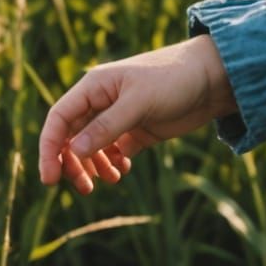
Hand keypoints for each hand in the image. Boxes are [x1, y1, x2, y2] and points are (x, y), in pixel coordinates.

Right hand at [38, 35, 237, 194]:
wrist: (216, 78)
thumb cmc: (176, 78)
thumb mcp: (140, 101)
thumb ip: (106, 126)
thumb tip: (71, 152)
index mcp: (96, 86)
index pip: (59, 119)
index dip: (49, 148)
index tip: (50, 178)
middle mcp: (103, 101)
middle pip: (71, 138)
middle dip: (73, 164)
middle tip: (85, 187)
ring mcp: (121, 116)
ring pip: (91, 148)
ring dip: (93, 168)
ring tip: (109, 181)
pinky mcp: (139, 129)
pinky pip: (114, 152)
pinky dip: (113, 164)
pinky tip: (123, 170)